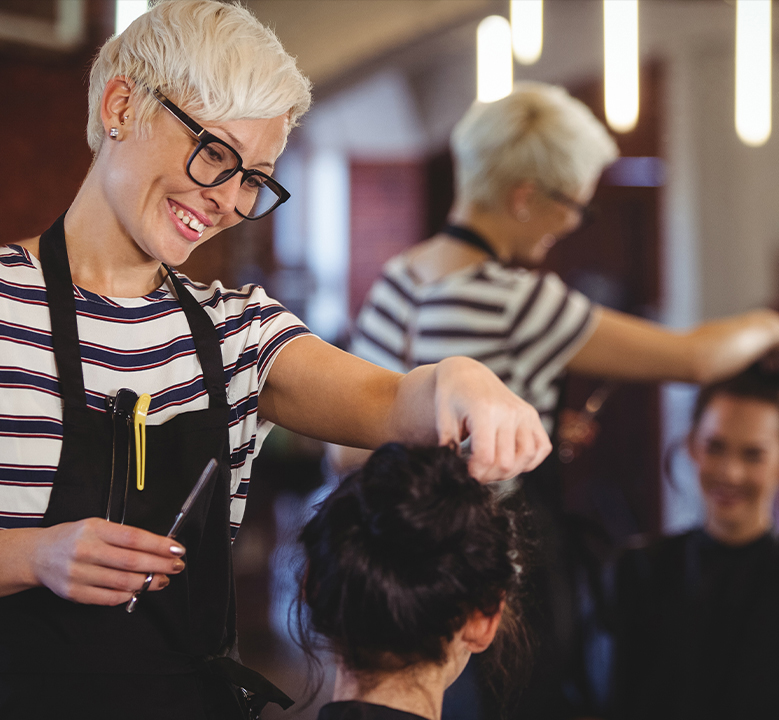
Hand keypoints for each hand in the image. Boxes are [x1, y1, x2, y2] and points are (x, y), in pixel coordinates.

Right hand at [31, 518, 185, 605]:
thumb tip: (159, 547)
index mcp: (94, 529)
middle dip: (160, 565)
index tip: (177, 549)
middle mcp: (85, 550)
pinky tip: (137, 590)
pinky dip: (127, 595)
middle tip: (176, 566)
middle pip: (131, 561)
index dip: (159, 545)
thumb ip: (124, 536)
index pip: (134, 538)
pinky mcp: (73, 593)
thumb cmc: (75, 538)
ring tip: (162, 580)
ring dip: (148, 583)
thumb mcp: (98, 526)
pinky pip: (107, 598)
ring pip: (122, 582)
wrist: (38, 555)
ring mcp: (78, 573)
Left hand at [434, 357, 550, 481]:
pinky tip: (512, 460)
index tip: (465, 473)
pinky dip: (529, 460)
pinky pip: (541, 447)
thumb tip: (452, 472)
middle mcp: (509, 411)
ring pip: (526, 457)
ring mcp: (524, 413)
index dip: (475, 473)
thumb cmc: (452, 396)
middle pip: (507, 462)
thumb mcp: (443, 417)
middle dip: (489, 476)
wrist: (468, 374)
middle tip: (476, 473)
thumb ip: (448, 445)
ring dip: (509, 472)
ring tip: (491, 468)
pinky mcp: (532, 416)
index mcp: (485, 410)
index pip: (486, 456)